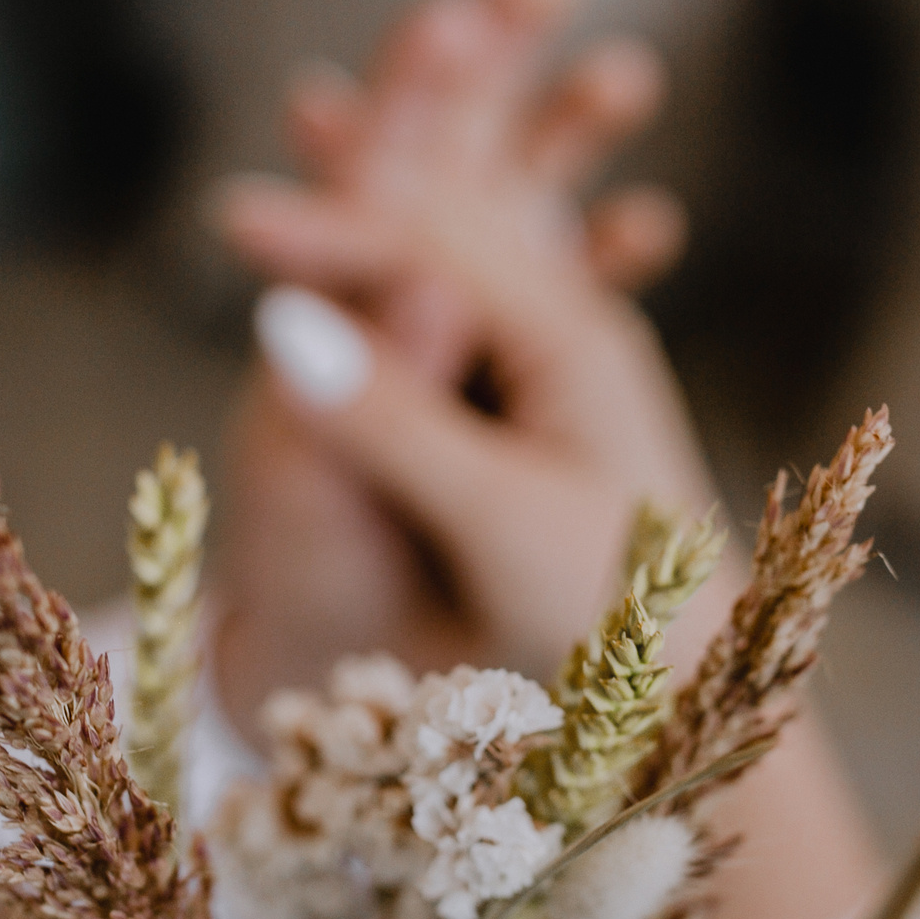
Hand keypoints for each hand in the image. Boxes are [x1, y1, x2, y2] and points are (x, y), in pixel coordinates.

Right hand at [210, 0, 881, 918]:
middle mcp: (566, 337)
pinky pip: (437, 335)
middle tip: (238, 208)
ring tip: (284, 218)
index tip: (230, 227)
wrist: (689, 713)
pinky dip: (375, 310)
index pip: (432, 246)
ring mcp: (548, 376)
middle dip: (343, 205)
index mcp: (573, 342)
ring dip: (359, 245)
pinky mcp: (525, 423)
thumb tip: (280, 323)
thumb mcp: (497, 522)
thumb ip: (394, 421)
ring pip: (434, 276)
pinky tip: (325, 313)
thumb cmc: (613, 628)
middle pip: (435, 234)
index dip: (327, 232)